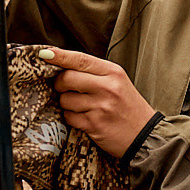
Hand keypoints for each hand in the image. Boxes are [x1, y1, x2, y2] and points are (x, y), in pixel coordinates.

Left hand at [34, 47, 157, 157]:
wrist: (146, 135)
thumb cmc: (129, 107)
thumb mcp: (118, 82)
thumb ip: (94, 73)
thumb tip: (62, 66)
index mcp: (113, 72)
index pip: (80, 59)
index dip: (59, 56)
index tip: (44, 53)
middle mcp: (107, 87)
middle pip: (67, 78)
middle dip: (59, 84)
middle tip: (65, 88)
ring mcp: (101, 106)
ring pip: (65, 99)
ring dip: (66, 103)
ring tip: (81, 107)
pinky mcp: (94, 124)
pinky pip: (69, 117)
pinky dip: (71, 117)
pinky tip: (84, 118)